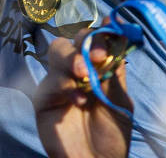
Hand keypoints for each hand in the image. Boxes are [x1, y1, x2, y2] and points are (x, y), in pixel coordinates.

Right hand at [33, 34, 131, 157]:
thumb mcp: (120, 99)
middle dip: (84, 42)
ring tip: (83, 76)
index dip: (100, 35)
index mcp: (95, 68)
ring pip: (57, 51)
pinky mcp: (44, 98)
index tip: (110, 37)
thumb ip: (116, 69)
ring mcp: (58, 83)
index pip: (93, 40)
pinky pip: (50, 81)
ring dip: (71, 59)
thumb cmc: (112, 134)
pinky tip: (80, 101)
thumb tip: (121, 31)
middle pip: (73, 39)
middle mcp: (75, 71)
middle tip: (96, 58)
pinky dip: (66, 86)